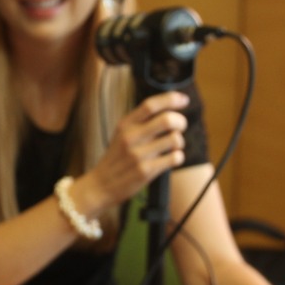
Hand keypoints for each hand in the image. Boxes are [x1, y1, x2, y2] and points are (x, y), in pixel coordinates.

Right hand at [77, 90, 188, 210]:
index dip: (171, 99)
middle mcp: (131, 137)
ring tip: (173, 146)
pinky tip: (171, 159)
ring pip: (175, 138)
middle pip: (167, 119)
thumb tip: (169, 110)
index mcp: (125, 125)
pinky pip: (175, 158)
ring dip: (180, 141)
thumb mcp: (121, 134)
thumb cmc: (116, 159)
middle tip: (180, 127)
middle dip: (181, 121)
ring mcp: (138, 155)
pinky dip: (178, 157)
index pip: (151, 104)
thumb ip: (140, 122)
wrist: (100, 185)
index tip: (184, 100)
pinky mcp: (146, 171)